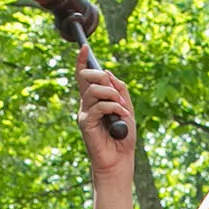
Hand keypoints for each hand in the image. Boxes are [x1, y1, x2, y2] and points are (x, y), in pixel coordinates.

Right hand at [78, 52, 135, 178]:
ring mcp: (85, 112)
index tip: (84, 47)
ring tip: (123, 109)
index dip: (82, 61)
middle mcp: (87, 104)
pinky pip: (99, 106)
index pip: (84, 76)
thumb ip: (119, 90)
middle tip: (116, 91)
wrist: (120, 160)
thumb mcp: (127, 108)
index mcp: (95, 99)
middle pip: (88, 78)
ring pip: (95, 90)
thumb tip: (108, 73)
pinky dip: (114, 108)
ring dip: (113, 96)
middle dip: (102, 77)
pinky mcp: (85, 122)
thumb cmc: (123, 137)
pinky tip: (121, 116)